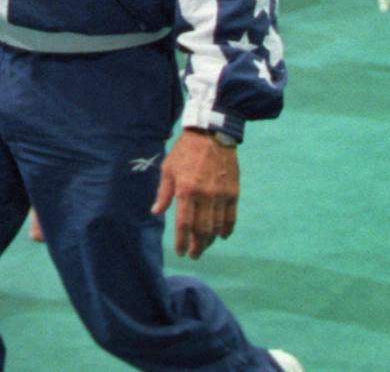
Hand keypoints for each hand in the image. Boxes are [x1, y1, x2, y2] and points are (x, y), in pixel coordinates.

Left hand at [151, 128, 238, 258]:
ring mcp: (221, 196)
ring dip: (210, 241)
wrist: (210, 135)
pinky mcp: (234, 193)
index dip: (182, 241)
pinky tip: (221, 236)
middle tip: (193, 255)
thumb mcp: (168, 169)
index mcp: (186, 190)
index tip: (180, 252)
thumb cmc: (184, 152)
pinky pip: (231, 218)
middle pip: (202, 230)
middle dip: (197, 246)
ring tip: (204, 246)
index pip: (184, 224)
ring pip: (217, 227)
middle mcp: (205, 196)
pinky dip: (227, 230)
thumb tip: (156, 212)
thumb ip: (164, 193)